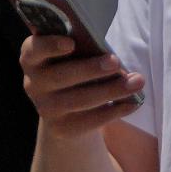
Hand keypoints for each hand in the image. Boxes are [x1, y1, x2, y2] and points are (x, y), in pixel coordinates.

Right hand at [18, 35, 144, 138]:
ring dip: (111, 90)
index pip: (34, 50)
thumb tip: (106, 49)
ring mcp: (46, 109)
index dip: (50, 46)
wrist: (67, 105)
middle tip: (116, 61)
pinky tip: (133, 102)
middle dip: (90, 69)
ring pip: (79, 100)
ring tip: (137, 82)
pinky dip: (114, 111)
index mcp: (33, 58)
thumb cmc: (74, 65)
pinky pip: (89, 121)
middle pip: (60, 77)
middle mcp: (33, 84)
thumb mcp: (73, 52)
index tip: (71, 43)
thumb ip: (81, 43)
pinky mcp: (61, 128)